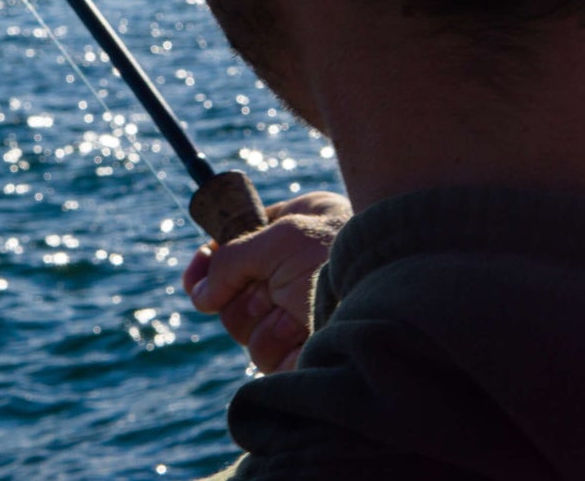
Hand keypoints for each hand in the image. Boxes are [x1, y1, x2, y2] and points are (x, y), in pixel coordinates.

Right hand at [182, 190, 351, 373]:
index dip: (212, 261)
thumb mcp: (281, 239)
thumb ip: (231, 259)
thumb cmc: (342, 258)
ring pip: (241, 327)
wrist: (389, 306)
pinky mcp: (300, 352)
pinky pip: (260, 355)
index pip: (237, 243)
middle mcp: (294, 271)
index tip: (195, 279)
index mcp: (296, 229)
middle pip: (231, 290)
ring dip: (259, 319)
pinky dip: (275, 344)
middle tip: (265, 290)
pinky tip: (301, 333)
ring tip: (292, 312)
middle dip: (240, 294)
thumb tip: (200, 296)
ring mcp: (297, 314)